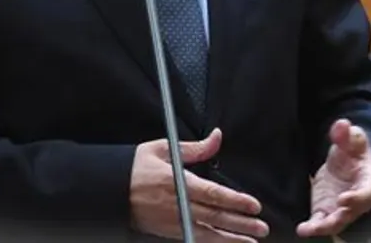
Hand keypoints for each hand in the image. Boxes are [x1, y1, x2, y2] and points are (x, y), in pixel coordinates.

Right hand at [130, 128, 269, 241]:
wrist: (109, 191)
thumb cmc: (136, 168)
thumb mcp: (164, 149)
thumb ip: (195, 148)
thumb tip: (217, 137)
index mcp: (179, 183)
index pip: (214, 195)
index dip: (236, 201)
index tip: (254, 205)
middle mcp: (177, 205)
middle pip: (215, 217)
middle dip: (241, 223)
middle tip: (262, 227)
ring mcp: (172, 221)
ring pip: (206, 233)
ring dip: (230, 239)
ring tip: (250, 241)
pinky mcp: (167, 231)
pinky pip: (194, 239)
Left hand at [296, 119, 370, 237]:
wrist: (347, 161)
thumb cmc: (354, 151)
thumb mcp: (353, 139)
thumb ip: (347, 134)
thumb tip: (342, 124)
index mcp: (368, 181)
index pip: (366, 193)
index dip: (356, 198)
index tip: (343, 199)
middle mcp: (357, 200)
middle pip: (350, 214)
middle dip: (338, 219)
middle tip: (324, 223)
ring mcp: (341, 208)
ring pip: (335, 223)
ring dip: (322, 228)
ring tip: (307, 229)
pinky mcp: (326, 211)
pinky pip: (320, 222)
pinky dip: (312, 227)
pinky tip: (301, 229)